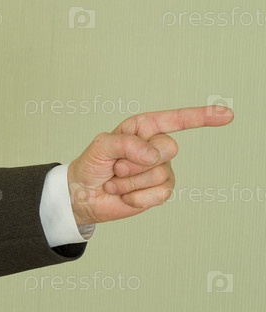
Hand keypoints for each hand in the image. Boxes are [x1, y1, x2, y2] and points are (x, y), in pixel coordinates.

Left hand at [68, 105, 233, 225]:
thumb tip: (153, 155)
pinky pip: (159, 194)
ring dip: (130, 181)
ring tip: (116, 181)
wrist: (83, 194)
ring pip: (159, 173)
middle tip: (116, 167)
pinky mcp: (159, 191)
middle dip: (136, 160)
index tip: (227, 115)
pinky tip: (125, 195)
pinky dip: (136, 196)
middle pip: (168, 148)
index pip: (176, 120)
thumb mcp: (101, 146)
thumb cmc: (91, 165)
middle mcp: (155, 147)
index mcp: (143, 128)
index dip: (202, 116)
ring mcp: (161, 169)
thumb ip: (126, 143)